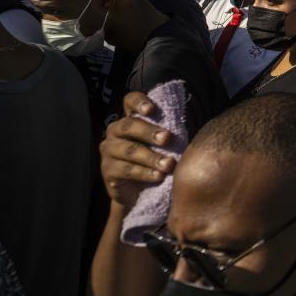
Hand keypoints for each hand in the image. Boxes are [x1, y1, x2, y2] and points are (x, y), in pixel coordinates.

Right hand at [99, 92, 176, 208]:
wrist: (140, 193)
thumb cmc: (157, 161)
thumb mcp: (163, 145)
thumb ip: (168, 133)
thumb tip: (187, 125)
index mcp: (131, 119)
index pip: (130, 101)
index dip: (139, 102)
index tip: (152, 109)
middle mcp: (116, 131)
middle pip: (129, 125)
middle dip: (149, 132)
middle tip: (167, 138)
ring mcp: (109, 151)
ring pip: (129, 150)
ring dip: (151, 157)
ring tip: (169, 164)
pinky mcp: (107, 170)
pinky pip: (126, 169)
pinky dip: (144, 172)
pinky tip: (158, 176)